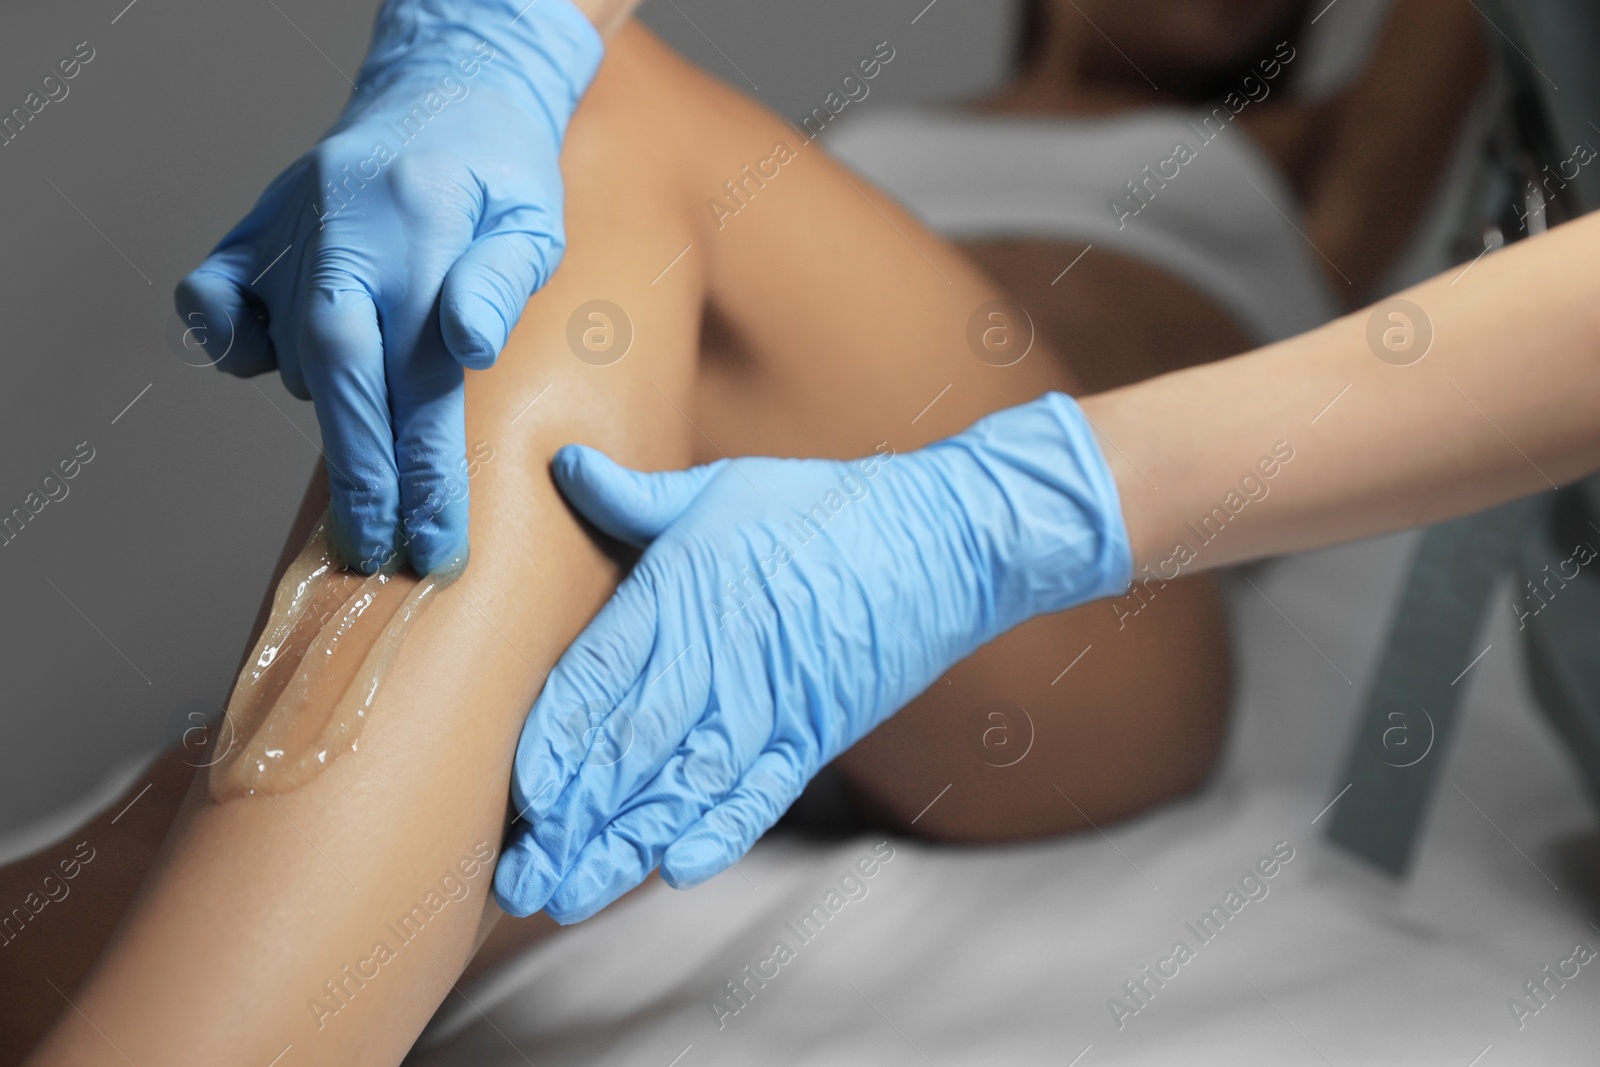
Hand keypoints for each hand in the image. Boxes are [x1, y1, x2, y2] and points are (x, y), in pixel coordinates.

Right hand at [174, 0, 602, 573]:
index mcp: (423, 224)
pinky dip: (231, 345)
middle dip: (363, 477)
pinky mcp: (255, 229)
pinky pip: (215, 302)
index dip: (426, 469)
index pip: (423, 374)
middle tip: (382, 553)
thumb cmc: (501, 174)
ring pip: (298, 356)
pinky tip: (272, 368)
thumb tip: (468, 345)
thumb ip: (503, 281)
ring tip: (374, 483)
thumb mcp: (534, 220)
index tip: (434, 543)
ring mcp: (289, 227)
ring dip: (337, 423)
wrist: (445, 92)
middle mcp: (343, 228)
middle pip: (342, 378)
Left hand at [493, 392, 1132, 920]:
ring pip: (683, 786)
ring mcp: (769, 699)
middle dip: (570, 820)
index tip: (518, 795)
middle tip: (518, 878)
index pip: (596, 678)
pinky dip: (723, 833)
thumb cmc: (824, 507)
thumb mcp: (722, 485)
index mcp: (679, 590)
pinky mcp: (816, 731)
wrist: (943, 537)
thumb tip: (564, 462)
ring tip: (571, 896)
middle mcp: (717, 652)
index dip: (553, 744)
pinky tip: (679, 871)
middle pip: (627, 750)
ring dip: (624, 846)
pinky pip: (763, 793)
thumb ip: (636, 497)